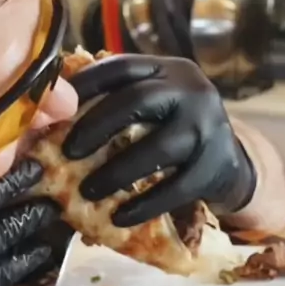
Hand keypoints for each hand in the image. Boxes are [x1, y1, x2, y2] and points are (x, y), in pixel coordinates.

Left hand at [63, 55, 255, 225]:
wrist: (230, 165)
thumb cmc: (174, 133)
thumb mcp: (155, 105)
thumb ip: (119, 101)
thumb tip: (54, 115)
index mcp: (169, 71)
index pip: (122, 68)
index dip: (85, 85)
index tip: (56, 108)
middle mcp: (192, 91)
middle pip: (137, 101)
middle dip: (96, 127)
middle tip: (67, 152)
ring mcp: (207, 128)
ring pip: (156, 148)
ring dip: (116, 172)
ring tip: (88, 191)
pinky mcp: (215, 167)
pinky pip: (175, 189)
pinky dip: (144, 205)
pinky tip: (119, 217)